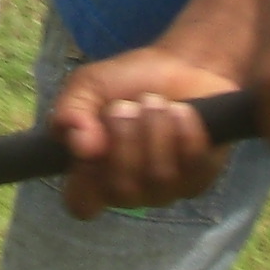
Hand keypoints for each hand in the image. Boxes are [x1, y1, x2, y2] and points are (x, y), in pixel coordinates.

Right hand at [48, 46, 241, 218]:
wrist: (179, 64)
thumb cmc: (126, 81)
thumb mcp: (87, 86)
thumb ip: (71, 111)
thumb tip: (80, 146)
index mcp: (92, 174)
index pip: (81, 205)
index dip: (85, 180)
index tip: (91, 145)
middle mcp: (127, 189)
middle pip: (122, 190)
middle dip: (125, 138)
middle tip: (127, 106)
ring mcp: (164, 188)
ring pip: (158, 177)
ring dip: (155, 129)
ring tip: (155, 101)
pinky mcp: (199, 177)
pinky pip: (193, 165)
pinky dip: (185, 130)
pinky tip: (182, 110)